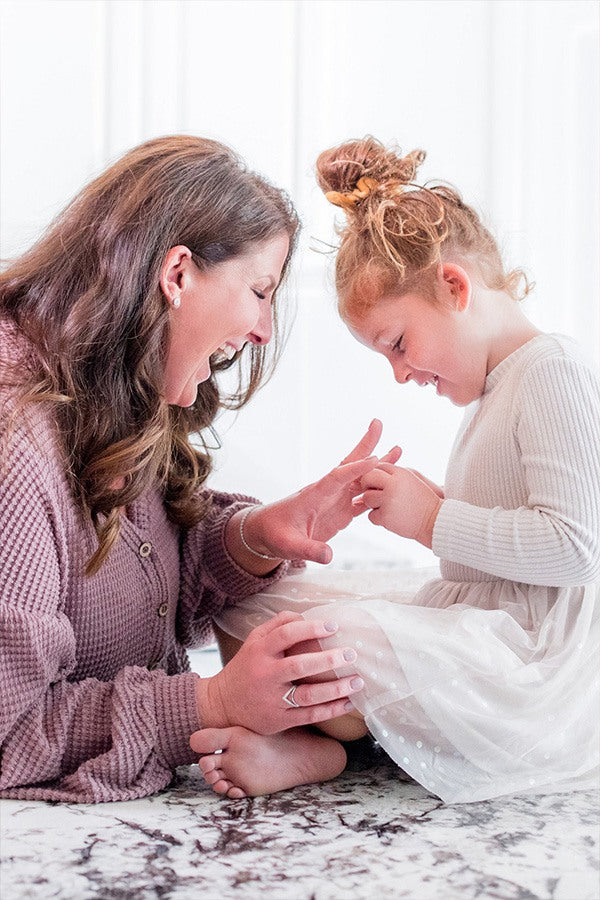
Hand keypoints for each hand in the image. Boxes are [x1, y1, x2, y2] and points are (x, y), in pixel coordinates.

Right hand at [194, 611, 362, 733]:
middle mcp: (266, 675)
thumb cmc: (246, 667)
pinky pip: (309, 716)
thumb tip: (303, 616)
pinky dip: (331, 710)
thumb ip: (276, 625)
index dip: (311, 628)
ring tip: (357, 681)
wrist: (222, 705)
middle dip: (328, 660)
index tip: (333, 626)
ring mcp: (273, 700)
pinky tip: (348, 703)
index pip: (286, 635)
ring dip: (336, 689)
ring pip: (308, 695)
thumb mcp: (253, 641)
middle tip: (351, 654)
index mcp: (260, 652)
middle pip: (299, 665)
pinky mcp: (279, 720)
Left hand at [237, 419, 401, 564]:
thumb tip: (328, 555)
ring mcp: (335, 501)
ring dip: (378, 466)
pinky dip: (377, 489)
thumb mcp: (288, 545)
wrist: (265, 533)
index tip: (373, 460)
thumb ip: (308, 549)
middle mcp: (327, 493)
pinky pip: (362, 497)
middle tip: (378, 425)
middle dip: (364, 446)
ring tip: (397, 450)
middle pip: (349, 465)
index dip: (355, 469)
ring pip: (360, 479)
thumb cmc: (273, 534)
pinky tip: (391, 484)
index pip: (336, 478)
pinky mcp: (340, 512)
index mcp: (314, 495)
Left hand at [359, 462, 442, 547]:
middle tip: (373, 492)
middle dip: (367, 485)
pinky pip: (371, 516)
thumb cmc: (424, 500)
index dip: (376, 474)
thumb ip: (395, 473)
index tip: (378, 482)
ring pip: (367, 498)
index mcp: (401, 473)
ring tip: (387, 507)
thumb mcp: (413, 479)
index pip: (379, 466)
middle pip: (368, 478)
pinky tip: (391, 518)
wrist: (436, 520)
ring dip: (373, 504)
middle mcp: (393, 484)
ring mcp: (388, 500)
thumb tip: (374, 472)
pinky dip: (378, 519)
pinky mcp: (386, 517)